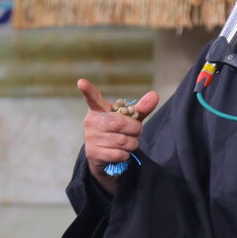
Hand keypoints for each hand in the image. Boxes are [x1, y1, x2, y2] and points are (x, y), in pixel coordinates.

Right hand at [78, 78, 158, 194]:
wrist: (103, 155)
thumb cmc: (118, 131)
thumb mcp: (129, 119)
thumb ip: (141, 108)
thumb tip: (155, 94)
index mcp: (98, 108)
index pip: (93, 98)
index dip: (88, 90)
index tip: (81, 82)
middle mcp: (91, 121)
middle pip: (119, 123)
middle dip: (135, 129)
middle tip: (135, 131)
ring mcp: (90, 137)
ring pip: (122, 140)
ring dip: (132, 143)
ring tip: (128, 142)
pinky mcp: (93, 153)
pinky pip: (118, 154)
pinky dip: (126, 154)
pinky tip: (121, 152)